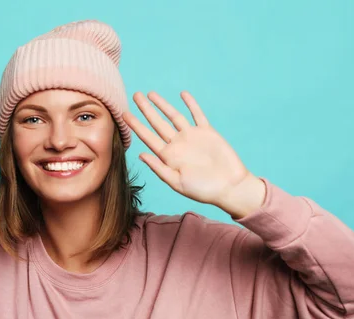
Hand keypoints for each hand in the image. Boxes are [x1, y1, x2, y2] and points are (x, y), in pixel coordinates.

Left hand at [122, 91, 264, 216]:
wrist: (229, 187)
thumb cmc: (203, 190)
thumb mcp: (177, 182)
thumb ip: (159, 168)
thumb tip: (141, 155)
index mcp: (168, 156)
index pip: (147, 137)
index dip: (136, 125)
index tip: (124, 114)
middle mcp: (177, 144)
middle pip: (157, 123)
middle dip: (146, 109)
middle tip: (135, 95)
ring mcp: (192, 137)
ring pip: (174, 116)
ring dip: (163, 104)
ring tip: (151, 94)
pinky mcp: (207, 132)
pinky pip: (197, 115)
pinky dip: (190, 104)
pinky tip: (182, 94)